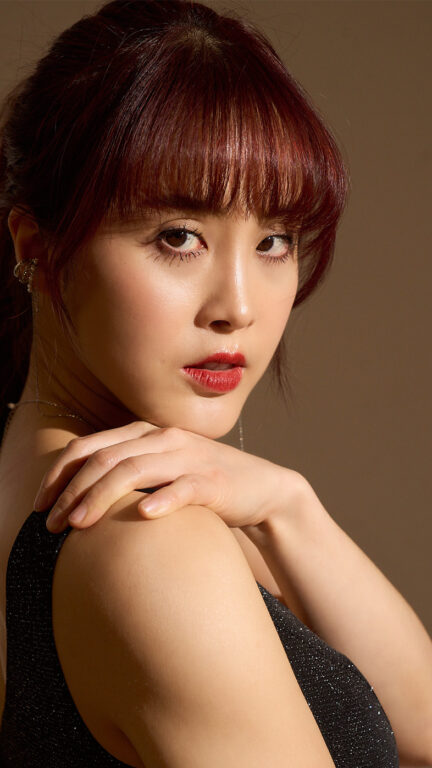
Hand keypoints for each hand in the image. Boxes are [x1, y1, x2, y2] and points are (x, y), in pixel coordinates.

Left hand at [34, 420, 305, 532]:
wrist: (262, 489)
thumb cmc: (203, 484)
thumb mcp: (161, 470)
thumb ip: (127, 472)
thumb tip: (76, 498)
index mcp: (146, 433)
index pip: (91, 445)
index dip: (60, 473)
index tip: (41, 503)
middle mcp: (164, 439)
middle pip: (105, 458)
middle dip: (72, 490)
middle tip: (50, 523)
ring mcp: (189, 457)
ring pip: (134, 470)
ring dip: (101, 497)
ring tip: (78, 526)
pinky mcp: (213, 480)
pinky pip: (183, 487)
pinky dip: (162, 499)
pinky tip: (143, 515)